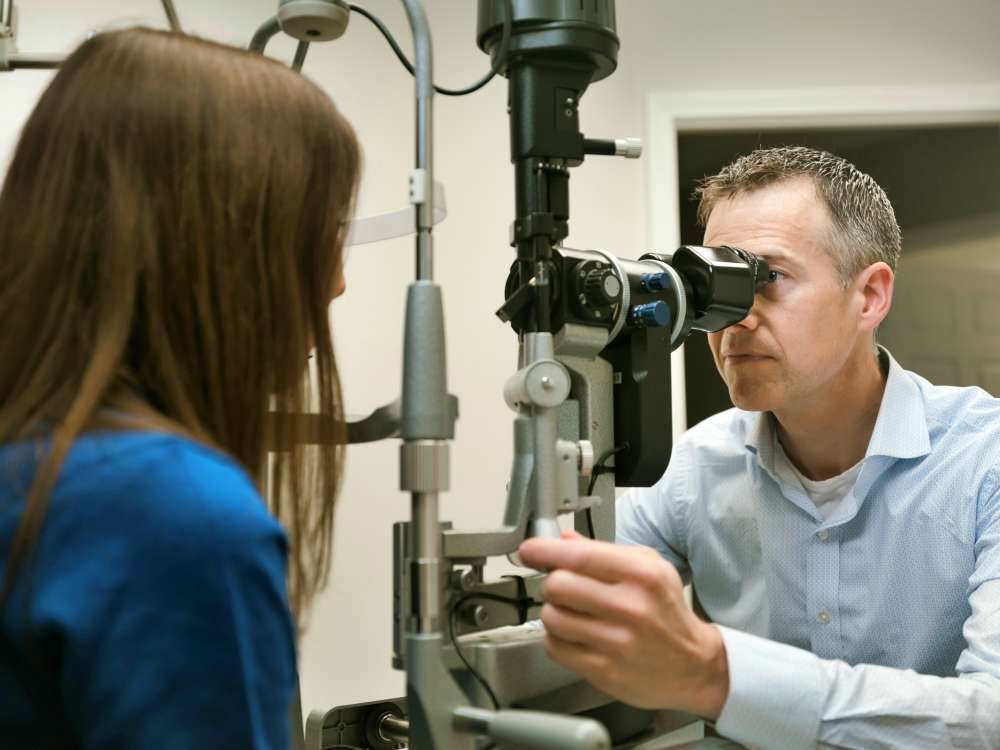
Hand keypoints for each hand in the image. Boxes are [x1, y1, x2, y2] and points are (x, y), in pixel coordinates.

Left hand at [518, 530, 729, 718]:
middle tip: (564, 587)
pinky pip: (555, 647)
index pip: (579, 557)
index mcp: (641, 575)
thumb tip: (564, 539)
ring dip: (554, 612)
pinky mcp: (604, 671)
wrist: (693, 666)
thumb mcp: (650, 569)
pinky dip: (558, 638)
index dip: (544, 551)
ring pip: (552, 617)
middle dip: (553, 583)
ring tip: (573, 613)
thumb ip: (604, 552)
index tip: (528, 551)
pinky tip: (576, 635)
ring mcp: (616, 643)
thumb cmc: (666, 613)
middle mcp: (630, 607)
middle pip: (557, 585)